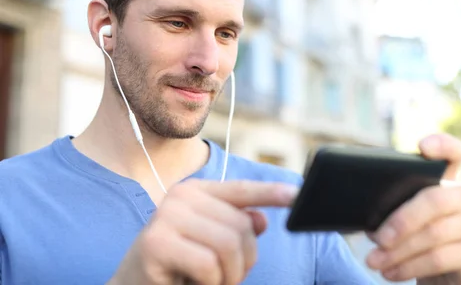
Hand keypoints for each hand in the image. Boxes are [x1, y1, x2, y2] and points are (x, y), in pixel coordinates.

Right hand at [107, 179, 297, 284]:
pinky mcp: (157, 242)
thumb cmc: (177, 265)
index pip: (241, 190)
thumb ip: (235, 227)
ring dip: (229, 276)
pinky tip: (195, 284)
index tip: (297, 197)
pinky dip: (211, 284)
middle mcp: (181, 196)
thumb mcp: (211, 243)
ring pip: (229, 245)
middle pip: (242, 226)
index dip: (271, 193)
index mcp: (196, 191)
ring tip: (213, 282)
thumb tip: (261, 220)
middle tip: (226, 278)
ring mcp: (167, 216)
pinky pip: (209, 265)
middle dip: (244, 261)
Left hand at [366, 134, 460, 283]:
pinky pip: (438, 259)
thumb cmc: (414, 233)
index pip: (453, 152)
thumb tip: (366, 214)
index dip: (442, 145)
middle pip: (434, 200)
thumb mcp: (404, 213)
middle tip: (377, 239)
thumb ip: (392, 203)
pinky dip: (409, 267)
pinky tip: (391, 272)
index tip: (421, 146)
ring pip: (433, 235)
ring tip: (374, 261)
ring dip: (398, 252)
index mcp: (446, 179)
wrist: (440, 270)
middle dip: (402, 221)